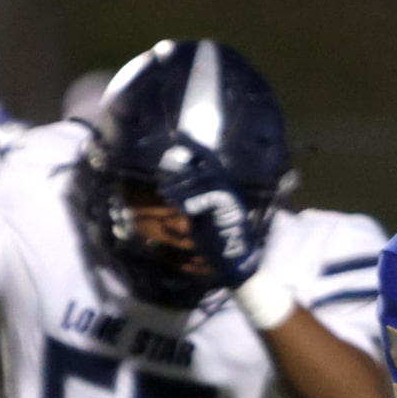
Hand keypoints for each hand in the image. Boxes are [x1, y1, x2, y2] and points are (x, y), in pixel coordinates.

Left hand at [157, 140, 263, 288]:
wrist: (232, 261)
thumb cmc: (214, 239)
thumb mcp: (195, 215)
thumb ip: (187, 198)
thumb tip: (168, 186)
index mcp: (219, 185)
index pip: (206, 158)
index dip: (192, 145)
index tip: (175, 135)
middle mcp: (227, 186)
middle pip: (207, 164)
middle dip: (184, 168)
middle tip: (164, 180)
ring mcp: (232, 196)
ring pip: (206, 180)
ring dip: (183, 188)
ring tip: (166, 197)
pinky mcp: (232, 207)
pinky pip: (212, 196)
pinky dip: (194, 202)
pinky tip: (183, 211)